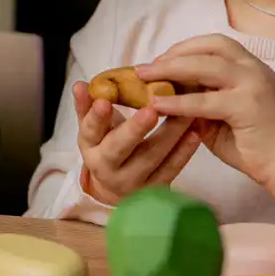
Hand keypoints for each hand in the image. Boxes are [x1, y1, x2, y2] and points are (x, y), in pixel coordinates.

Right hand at [74, 80, 202, 206]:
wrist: (117, 188)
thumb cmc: (107, 145)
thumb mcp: (93, 128)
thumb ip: (87, 106)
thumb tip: (79, 84)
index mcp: (90, 148)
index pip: (90, 130)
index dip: (96, 117)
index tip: (104, 101)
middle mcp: (107, 169)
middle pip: (119, 149)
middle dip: (135, 129)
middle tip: (151, 109)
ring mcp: (132, 182)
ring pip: (151, 157)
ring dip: (170, 134)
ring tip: (185, 111)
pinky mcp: (154, 190)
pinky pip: (171, 170)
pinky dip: (184, 151)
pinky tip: (195, 132)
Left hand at [136, 34, 274, 189]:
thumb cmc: (260, 146)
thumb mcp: (225, 118)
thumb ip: (202, 103)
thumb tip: (168, 96)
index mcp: (251, 67)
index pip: (215, 44)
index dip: (185, 48)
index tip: (160, 59)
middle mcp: (253, 69)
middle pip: (208, 48)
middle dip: (171, 55)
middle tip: (144, 68)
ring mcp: (253, 84)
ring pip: (205, 66)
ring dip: (170, 70)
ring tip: (143, 79)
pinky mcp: (248, 106)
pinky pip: (205, 100)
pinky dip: (178, 101)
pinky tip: (157, 105)